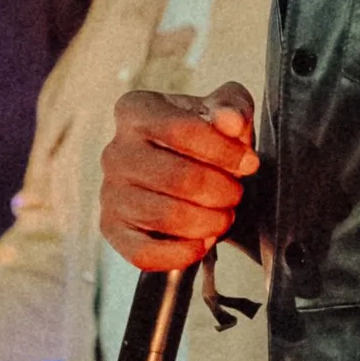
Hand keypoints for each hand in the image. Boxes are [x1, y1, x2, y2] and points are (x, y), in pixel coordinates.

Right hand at [100, 82, 259, 273]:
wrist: (183, 170)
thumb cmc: (202, 140)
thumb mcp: (224, 112)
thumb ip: (232, 107)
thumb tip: (229, 120)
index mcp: (136, 111)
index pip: (181, 130)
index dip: (224, 151)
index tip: (249, 162)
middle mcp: (116, 151)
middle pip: (178, 177)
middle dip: (221, 191)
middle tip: (236, 194)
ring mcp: (110, 192)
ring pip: (166, 216)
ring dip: (208, 222)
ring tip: (222, 217)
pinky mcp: (112, 229)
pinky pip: (144, 252)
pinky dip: (182, 253)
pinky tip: (201, 242)